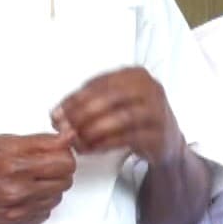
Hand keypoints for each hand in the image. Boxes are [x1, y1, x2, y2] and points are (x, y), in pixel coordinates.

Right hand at [0, 133, 76, 223]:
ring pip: (56, 198)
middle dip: (58, 170)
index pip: (65, 161)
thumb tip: (66, 137)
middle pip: (65, 180)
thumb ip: (39, 141)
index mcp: (16, 165)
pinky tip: (21, 194)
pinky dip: (37, 203)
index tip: (56, 152)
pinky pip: (43, 213)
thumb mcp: (2, 142)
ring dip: (48, 187)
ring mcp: (18, 211)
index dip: (63, 154)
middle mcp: (19, 191)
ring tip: (28, 179)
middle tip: (42, 165)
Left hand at [51, 67, 182, 163]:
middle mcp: (149, 88)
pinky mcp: (158, 134)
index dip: (74, 99)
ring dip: (92, 131)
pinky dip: (105, 144)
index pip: (99, 83)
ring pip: (119, 118)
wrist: (166, 142)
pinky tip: (91, 149)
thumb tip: (57, 115)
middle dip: (81, 114)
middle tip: (64, 128)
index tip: (56, 113)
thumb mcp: (114, 104)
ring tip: (77, 140)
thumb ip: (87, 105)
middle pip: (109, 98)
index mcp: (135, 74)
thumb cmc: (136, 119)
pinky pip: (127, 138)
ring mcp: (157, 110)